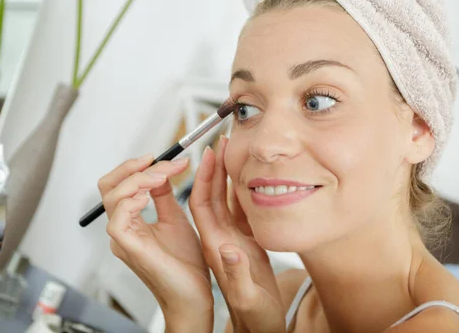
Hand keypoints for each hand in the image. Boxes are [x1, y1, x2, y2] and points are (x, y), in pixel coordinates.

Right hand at [99, 154, 213, 330]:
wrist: (193, 295)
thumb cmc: (186, 264)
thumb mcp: (175, 219)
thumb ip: (163, 196)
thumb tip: (160, 170)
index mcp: (131, 220)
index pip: (120, 184)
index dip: (139, 166)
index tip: (168, 158)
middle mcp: (122, 227)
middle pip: (109, 186)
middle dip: (133, 167)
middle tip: (158, 161)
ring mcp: (122, 238)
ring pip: (112, 197)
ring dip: (137, 180)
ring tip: (160, 177)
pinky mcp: (129, 249)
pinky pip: (117, 220)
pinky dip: (131, 201)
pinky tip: (149, 196)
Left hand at [189, 136, 285, 332]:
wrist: (257, 325)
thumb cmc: (252, 313)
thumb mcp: (247, 295)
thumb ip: (238, 273)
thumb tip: (229, 252)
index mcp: (215, 247)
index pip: (201, 204)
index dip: (202, 178)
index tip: (207, 154)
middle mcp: (220, 238)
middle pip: (212, 195)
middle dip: (213, 168)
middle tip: (220, 143)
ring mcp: (231, 239)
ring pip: (224, 200)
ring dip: (226, 175)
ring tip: (231, 151)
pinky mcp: (244, 242)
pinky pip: (239, 210)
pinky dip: (241, 191)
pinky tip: (246, 177)